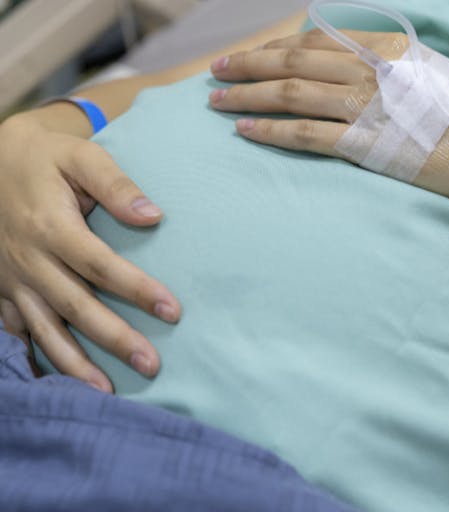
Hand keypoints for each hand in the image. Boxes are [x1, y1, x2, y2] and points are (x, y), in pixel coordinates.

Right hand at [0, 114, 181, 391]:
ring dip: (74, 363)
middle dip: (114, 339)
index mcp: (51, 226)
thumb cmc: (43, 158)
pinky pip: (14, 330)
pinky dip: (36, 357)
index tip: (173, 311)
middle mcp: (29, 259)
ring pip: (43, 328)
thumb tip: (153, 216)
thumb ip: (115, 184)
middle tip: (152, 365)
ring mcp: (9, 279)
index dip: (137, 290)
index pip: (101, 266)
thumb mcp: (79, 156)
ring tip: (106, 393)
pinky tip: (57, 383)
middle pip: (76, 306)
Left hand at [208, 30, 448, 209]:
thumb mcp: (432, 73)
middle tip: (215, 71)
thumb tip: (356, 64)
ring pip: (291, 94)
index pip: (314, 41)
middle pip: (293, 62)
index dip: (274, 47)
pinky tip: (244, 132)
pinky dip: (270, 131)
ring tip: (215, 102)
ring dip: (247, 96)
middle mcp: (369, 70)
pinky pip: (305, 134)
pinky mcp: (366, 145)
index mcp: (386, 47)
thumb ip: (390, 64)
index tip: (248, 55)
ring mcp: (366, 107)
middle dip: (247, 65)